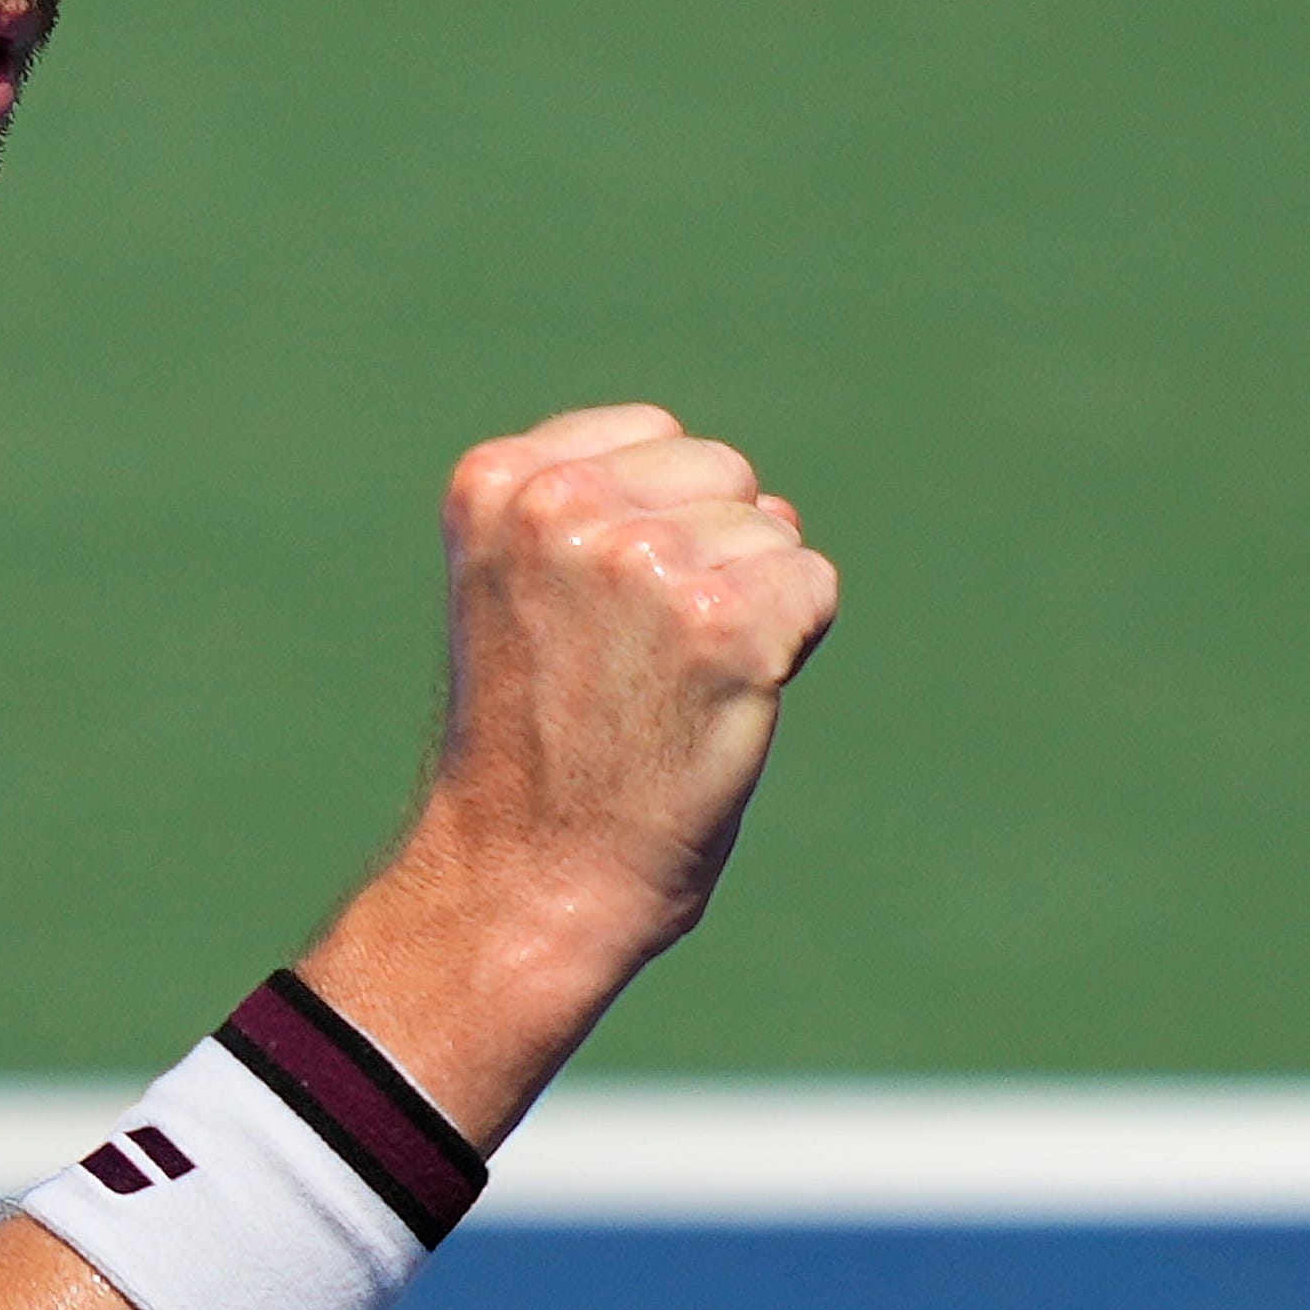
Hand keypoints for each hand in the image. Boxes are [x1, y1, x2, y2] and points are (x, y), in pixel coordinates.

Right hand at [301, 405, 838, 1140]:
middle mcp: (564, 504)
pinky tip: (719, 703)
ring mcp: (644, 559)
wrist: (528, 872)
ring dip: (749, 606)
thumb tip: (770, 500)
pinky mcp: (723, 620)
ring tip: (670, 688)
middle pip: (722, 474)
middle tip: (641, 662)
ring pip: (773, 532)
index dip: (653, 527)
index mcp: (498, 480)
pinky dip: (789, 648)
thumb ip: (596, 509)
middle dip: (710, 556)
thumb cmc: (536, 741)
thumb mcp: (521, 585)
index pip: (653, 437)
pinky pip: (811, 588)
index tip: (596, 618)